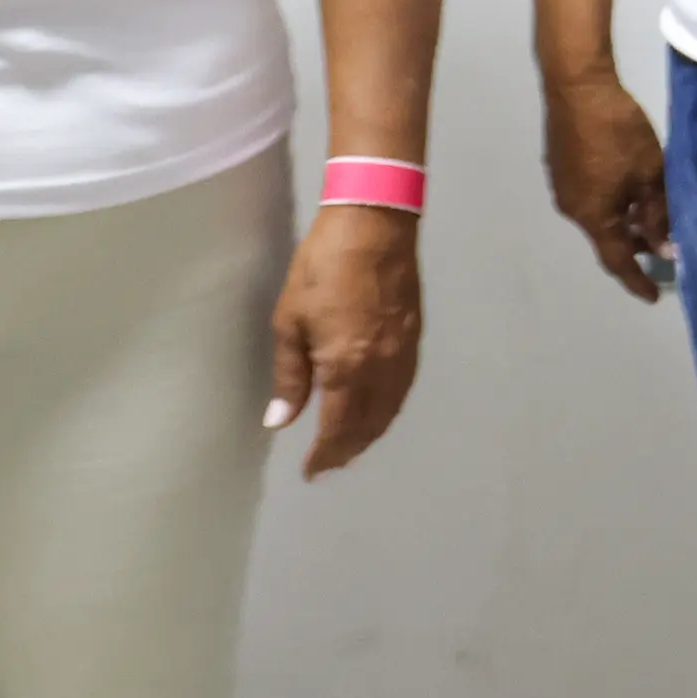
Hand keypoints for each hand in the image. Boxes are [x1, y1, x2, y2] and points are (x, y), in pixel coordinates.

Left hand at [266, 205, 423, 478]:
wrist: (374, 226)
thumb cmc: (321, 269)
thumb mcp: (290, 320)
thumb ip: (290, 376)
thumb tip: (281, 421)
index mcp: (345, 368)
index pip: (337, 428)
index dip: (324, 455)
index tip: (311, 471)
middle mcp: (380, 371)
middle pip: (368, 426)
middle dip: (348, 450)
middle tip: (328, 463)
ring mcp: (402, 356)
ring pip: (390, 411)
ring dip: (371, 434)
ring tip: (350, 444)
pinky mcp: (414, 340)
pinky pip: (402, 391)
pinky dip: (388, 410)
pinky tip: (376, 409)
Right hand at [543, 66, 669, 301]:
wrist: (577, 86)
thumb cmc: (617, 132)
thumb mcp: (650, 175)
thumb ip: (658, 215)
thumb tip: (666, 249)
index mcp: (593, 216)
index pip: (617, 261)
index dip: (637, 280)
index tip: (654, 296)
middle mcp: (572, 209)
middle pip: (606, 239)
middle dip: (634, 248)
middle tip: (663, 250)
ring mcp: (563, 187)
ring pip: (599, 216)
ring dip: (624, 223)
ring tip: (652, 221)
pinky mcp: (561, 167)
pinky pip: (591, 197)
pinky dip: (612, 204)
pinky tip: (631, 193)